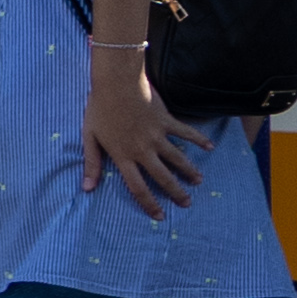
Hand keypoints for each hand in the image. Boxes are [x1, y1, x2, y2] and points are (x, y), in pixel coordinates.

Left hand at [82, 51, 210, 216]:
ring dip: (189, 171)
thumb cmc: (99, 108)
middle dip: (176, 193)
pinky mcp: (166, 121)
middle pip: (162, 177)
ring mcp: (157, 136)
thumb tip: (87, 188)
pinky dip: (198, 140)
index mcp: (124, 156)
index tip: (159, 215)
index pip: (138, 188)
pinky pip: (186, 132)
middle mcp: (143, 150)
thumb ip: (91, 163)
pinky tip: (209, 147)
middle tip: (186, 203)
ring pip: (177, 159)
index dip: (149, 204)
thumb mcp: (90, 137)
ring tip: (198, 181)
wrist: (116, 82)